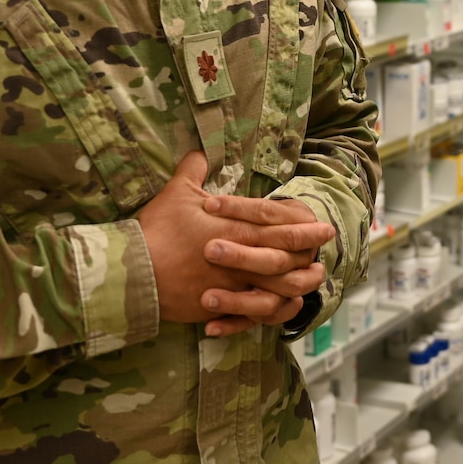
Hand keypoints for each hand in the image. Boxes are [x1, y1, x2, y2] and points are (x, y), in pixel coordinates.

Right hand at [137, 152, 334, 336]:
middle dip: (310, 252)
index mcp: (236, 230)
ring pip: (279, 289)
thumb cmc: (157, 231)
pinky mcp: (220, 307)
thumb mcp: (176, 192)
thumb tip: (199, 150)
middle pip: (287, 258)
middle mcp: (242, 259)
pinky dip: (273, 310)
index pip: (280, 229)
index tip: (324, 226)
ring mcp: (233, 285)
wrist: (135, 272)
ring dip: (300, 284)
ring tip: (313, 280)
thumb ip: (193, 169)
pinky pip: (255, 313)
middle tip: (327, 251)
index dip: (305, 228)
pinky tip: (284, 307)